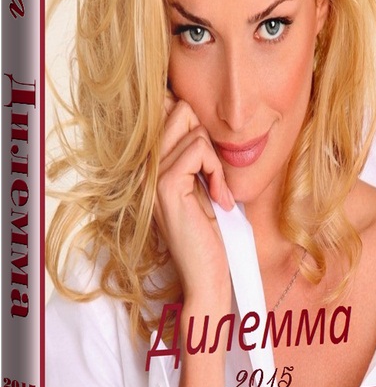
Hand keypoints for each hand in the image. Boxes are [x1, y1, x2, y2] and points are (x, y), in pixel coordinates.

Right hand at [154, 96, 233, 305]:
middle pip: (181, 111)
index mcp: (149, 163)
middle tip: (213, 175)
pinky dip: (218, 172)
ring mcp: (151, 175)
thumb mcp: (200, 183)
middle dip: (207, 138)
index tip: (208, 157)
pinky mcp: (166, 185)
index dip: (192, 118)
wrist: (205, 277)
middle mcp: (144, 166)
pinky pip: (199, 151)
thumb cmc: (208, 232)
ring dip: (216, 162)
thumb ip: (193, 153)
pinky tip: (219, 199)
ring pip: (195, 131)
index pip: (165, 109)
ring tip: (217, 191)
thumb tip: (199, 115)